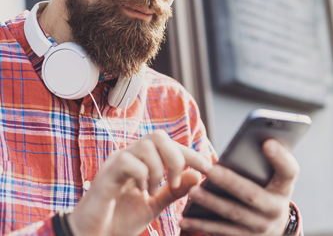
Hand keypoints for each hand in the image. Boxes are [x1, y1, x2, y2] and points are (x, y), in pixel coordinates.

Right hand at [67, 130, 211, 235]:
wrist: (93, 235)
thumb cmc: (121, 218)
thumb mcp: (154, 204)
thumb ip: (174, 190)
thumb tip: (196, 174)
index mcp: (142, 160)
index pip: (170, 146)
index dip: (191, 154)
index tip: (208, 168)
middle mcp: (130, 155)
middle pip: (158, 136)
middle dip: (175, 158)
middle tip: (175, 182)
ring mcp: (117, 161)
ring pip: (146, 145)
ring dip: (158, 169)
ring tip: (153, 190)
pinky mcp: (107, 172)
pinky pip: (128, 161)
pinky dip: (142, 176)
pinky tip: (140, 191)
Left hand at [180, 139, 299, 235]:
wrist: (273, 224)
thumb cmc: (266, 187)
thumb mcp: (272, 175)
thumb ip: (265, 159)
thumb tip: (256, 140)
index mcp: (283, 186)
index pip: (288, 171)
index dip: (280, 157)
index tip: (267, 142)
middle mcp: (276, 209)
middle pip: (251, 194)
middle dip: (230, 182)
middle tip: (210, 171)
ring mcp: (261, 227)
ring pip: (233, 214)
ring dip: (211, 203)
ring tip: (193, 192)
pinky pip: (221, 231)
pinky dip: (202, 225)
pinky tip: (185, 219)